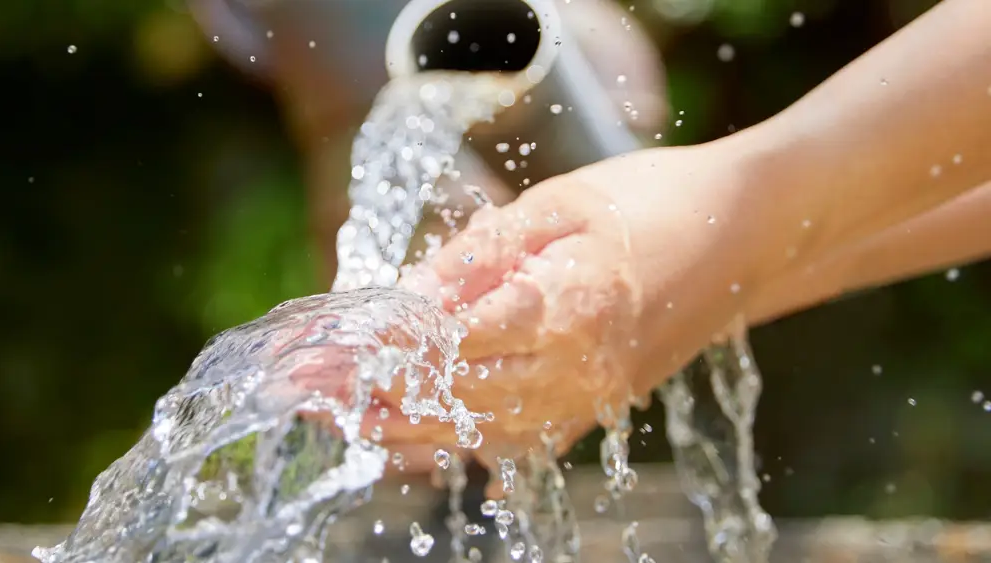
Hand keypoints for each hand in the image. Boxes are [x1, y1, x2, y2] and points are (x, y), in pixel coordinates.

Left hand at [372, 145, 759, 471]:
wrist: (747, 234)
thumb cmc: (656, 202)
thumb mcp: (562, 203)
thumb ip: (483, 251)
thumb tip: (411, 293)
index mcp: (570, 305)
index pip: (456, 339)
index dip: (392, 346)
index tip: (337, 346)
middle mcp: (580, 368)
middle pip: (461, 396)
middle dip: (382, 395)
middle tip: (317, 391)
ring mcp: (593, 397)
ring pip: (484, 432)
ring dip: (410, 432)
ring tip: (348, 423)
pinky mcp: (599, 406)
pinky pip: (522, 444)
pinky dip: (465, 447)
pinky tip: (421, 450)